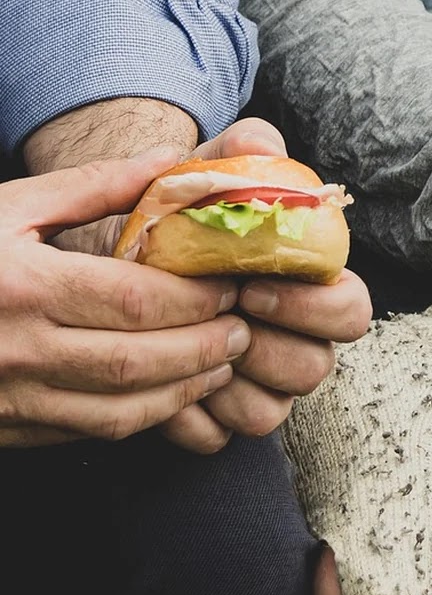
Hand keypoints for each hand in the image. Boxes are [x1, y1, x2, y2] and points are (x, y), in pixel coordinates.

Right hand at [0, 149, 245, 446]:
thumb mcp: (7, 208)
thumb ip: (91, 187)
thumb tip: (170, 161)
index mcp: (20, 285)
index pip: (138, 301)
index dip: (199, 299)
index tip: (233, 284)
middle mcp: (17, 349)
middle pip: (142, 360)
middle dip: (207, 347)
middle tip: (245, 328)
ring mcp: (11, 398)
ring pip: (124, 409)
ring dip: (187, 390)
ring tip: (224, 362)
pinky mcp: (8, 429)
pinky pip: (92, 432)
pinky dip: (144, 416)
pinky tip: (173, 392)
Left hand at [152, 120, 371, 451]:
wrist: (117, 254)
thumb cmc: (177, 214)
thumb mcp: (207, 174)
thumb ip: (242, 154)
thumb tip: (262, 145)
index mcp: (313, 290)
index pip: (352, 312)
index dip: (312, 307)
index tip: (254, 285)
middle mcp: (296, 344)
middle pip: (315, 370)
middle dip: (265, 347)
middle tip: (216, 317)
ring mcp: (259, 387)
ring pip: (270, 414)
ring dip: (227, 384)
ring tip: (183, 346)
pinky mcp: (215, 419)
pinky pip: (217, 438)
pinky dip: (188, 416)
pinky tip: (159, 378)